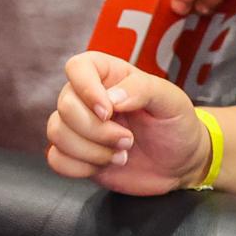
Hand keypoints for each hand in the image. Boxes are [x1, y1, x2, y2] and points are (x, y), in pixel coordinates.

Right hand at [45, 51, 204, 194]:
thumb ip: (142, 89)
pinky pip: (56, 159)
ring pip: (57, 133)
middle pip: (65, 106)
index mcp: (108, 75)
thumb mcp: (171, 100)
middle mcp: (87, 98)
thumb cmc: (176, 124)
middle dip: (98, 130)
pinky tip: (105, 164)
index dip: (86, 89)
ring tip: (121, 154)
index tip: (108, 111)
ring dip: (92, 151)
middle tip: (128, 140)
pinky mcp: (76, 154)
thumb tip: (111, 98)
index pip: (76, 67)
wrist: (179, 164)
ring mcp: (79, 127)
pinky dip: (80, 167)